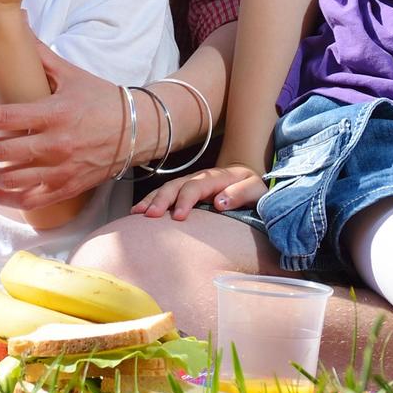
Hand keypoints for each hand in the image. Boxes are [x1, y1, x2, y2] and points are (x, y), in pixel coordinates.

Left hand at [0, 52, 126, 211]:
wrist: (139, 130)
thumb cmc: (102, 99)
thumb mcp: (70, 73)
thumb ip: (39, 54)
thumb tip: (17, 20)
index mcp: (53, 114)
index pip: (1, 117)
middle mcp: (55, 145)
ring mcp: (60, 171)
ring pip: (8, 180)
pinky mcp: (66, 188)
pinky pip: (28, 200)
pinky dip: (2, 197)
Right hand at [134, 164, 266, 219]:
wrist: (245, 175)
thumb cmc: (251, 186)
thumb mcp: (255, 189)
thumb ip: (240, 194)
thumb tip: (219, 202)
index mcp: (215, 178)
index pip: (195, 187)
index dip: (185, 200)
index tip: (177, 217)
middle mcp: (197, 178)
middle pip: (175, 186)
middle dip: (161, 200)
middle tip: (149, 215)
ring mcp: (188, 183)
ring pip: (166, 188)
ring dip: (151, 200)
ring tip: (137, 213)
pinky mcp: (183, 190)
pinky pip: (164, 194)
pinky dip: (150, 201)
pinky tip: (138, 212)